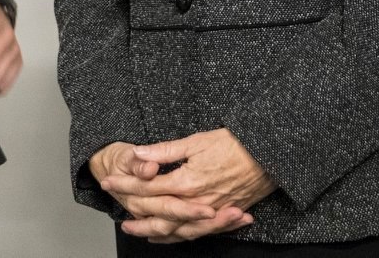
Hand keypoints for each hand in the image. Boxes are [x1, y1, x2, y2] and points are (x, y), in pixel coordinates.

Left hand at [103, 129, 272, 242]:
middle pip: (159, 214)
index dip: (125, 185)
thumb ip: (165, 151)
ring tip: (138, 231)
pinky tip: (171, 236)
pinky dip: (181, 237)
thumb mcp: (196, 141)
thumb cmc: (234, 144)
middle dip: (136, 214)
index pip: (148, 187)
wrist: (269, 156)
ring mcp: (211, 212)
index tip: (108, 183)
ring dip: (155, 231)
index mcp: (187, 182)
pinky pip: (198, 233)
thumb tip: (139, 154)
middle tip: (118, 216)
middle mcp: (197, 202)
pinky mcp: (223, 215)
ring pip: (177, 229)